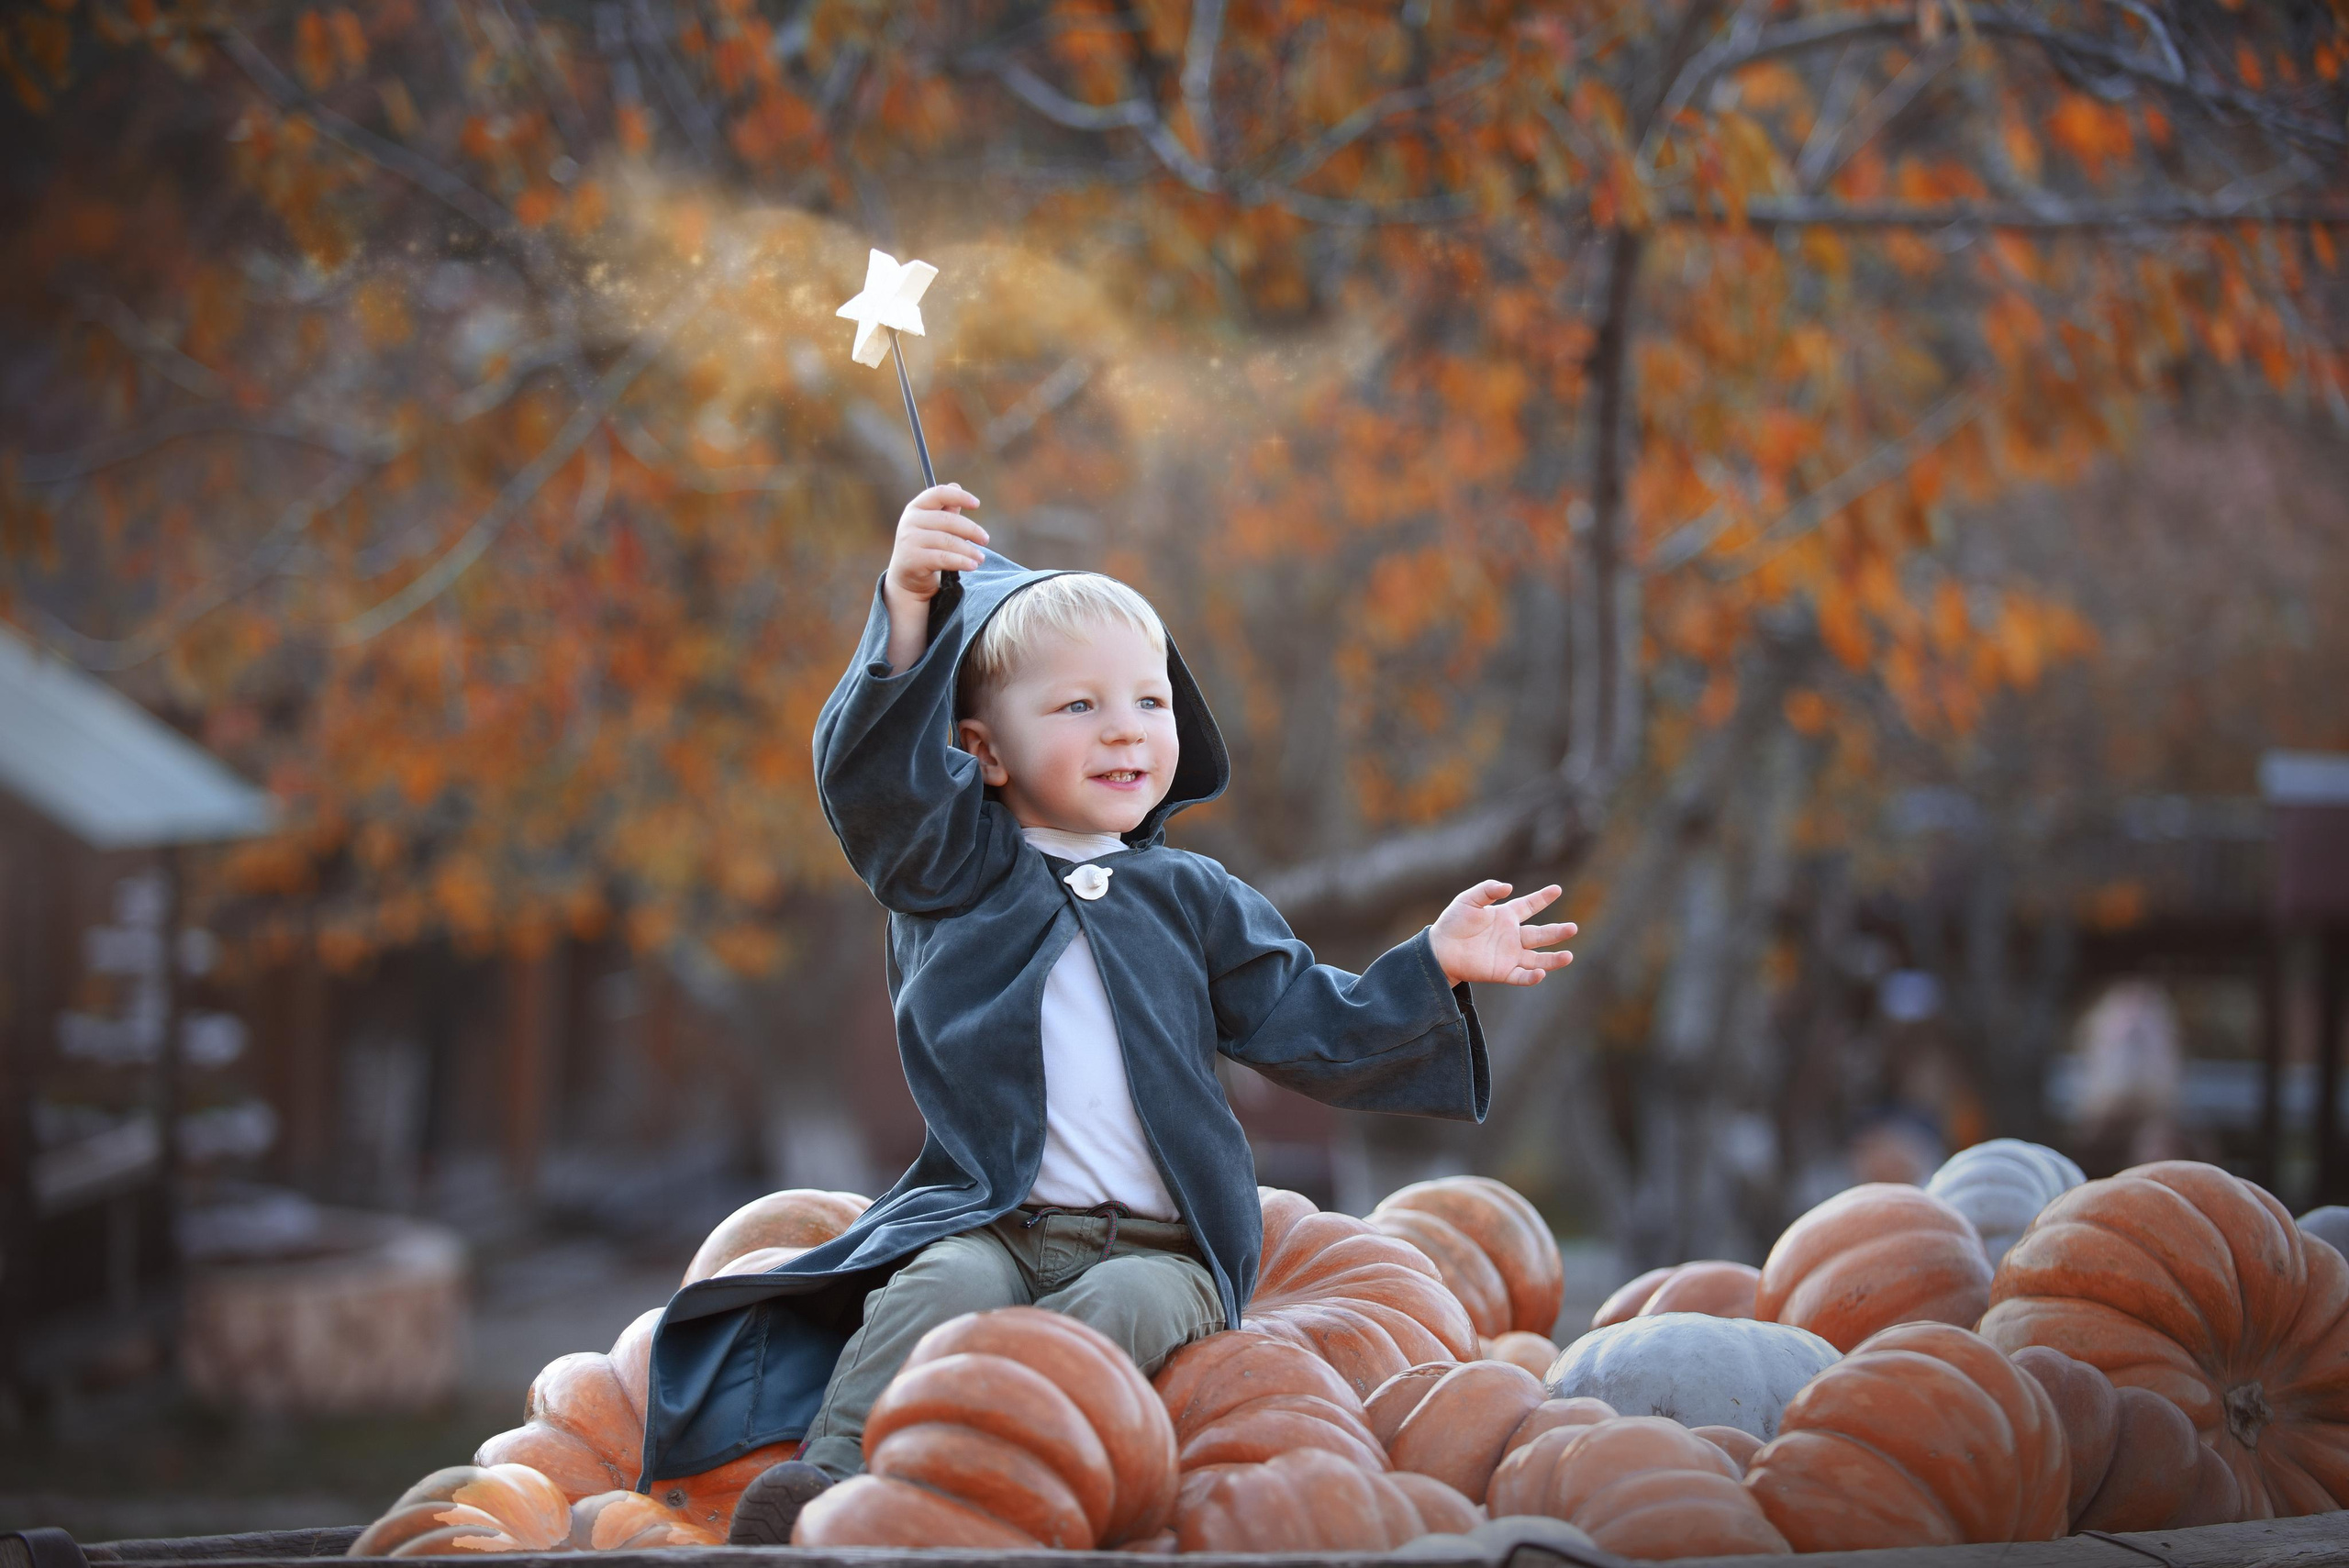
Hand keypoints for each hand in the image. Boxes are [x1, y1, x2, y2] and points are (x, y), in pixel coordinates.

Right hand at [882, 483, 982, 671]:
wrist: (907, 578)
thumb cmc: (925, 548)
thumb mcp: (934, 527)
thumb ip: (946, 510)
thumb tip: (957, 487)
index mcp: (916, 508)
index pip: (938, 494)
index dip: (959, 497)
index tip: (977, 504)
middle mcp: (909, 521)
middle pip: (947, 520)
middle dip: (971, 530)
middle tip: (985, 539)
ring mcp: (909, 540)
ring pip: (947, 541)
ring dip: (968, 550)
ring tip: (981, 558)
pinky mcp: (912, 559)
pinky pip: (943, 558)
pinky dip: (961, 561)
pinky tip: (972, 565)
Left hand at [1428, 881, 1575, 987]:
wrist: (1438, 949)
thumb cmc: (1452, 922)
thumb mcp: (1468, 900)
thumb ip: (1487, 890)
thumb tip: (1508, 887)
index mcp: (1506, 917)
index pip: (1530, 906)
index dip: (1543, 898)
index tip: (1557, 890)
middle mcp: (1512, 937)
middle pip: (1540, 935)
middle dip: (1557, 932)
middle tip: (1574, 928)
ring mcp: (1509, 956)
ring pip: (1537, 959)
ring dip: (1553, 959)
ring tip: (1569, 957)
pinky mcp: (1502, 972)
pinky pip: (1521, 976)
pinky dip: (1531, 977)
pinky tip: (1541, 973)